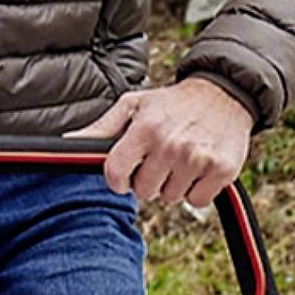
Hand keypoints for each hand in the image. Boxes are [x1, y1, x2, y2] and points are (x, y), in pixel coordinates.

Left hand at [78, 74, 253, 207]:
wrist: (225, 93)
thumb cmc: (172, 103)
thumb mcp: (134, 106)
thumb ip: (101, 128)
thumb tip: (68, 141)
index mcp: (145, 129)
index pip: (115, 175)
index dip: (118, 179)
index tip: (126, 174)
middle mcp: (171, 145)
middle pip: (144, 192)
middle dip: (149, 179)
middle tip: (162, 158)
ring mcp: (198, 159)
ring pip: (170, 197)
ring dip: (174, 184)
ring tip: (182, 158)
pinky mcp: (222, 170)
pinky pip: (196, 201)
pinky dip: (197, 190)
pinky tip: (200, 166)